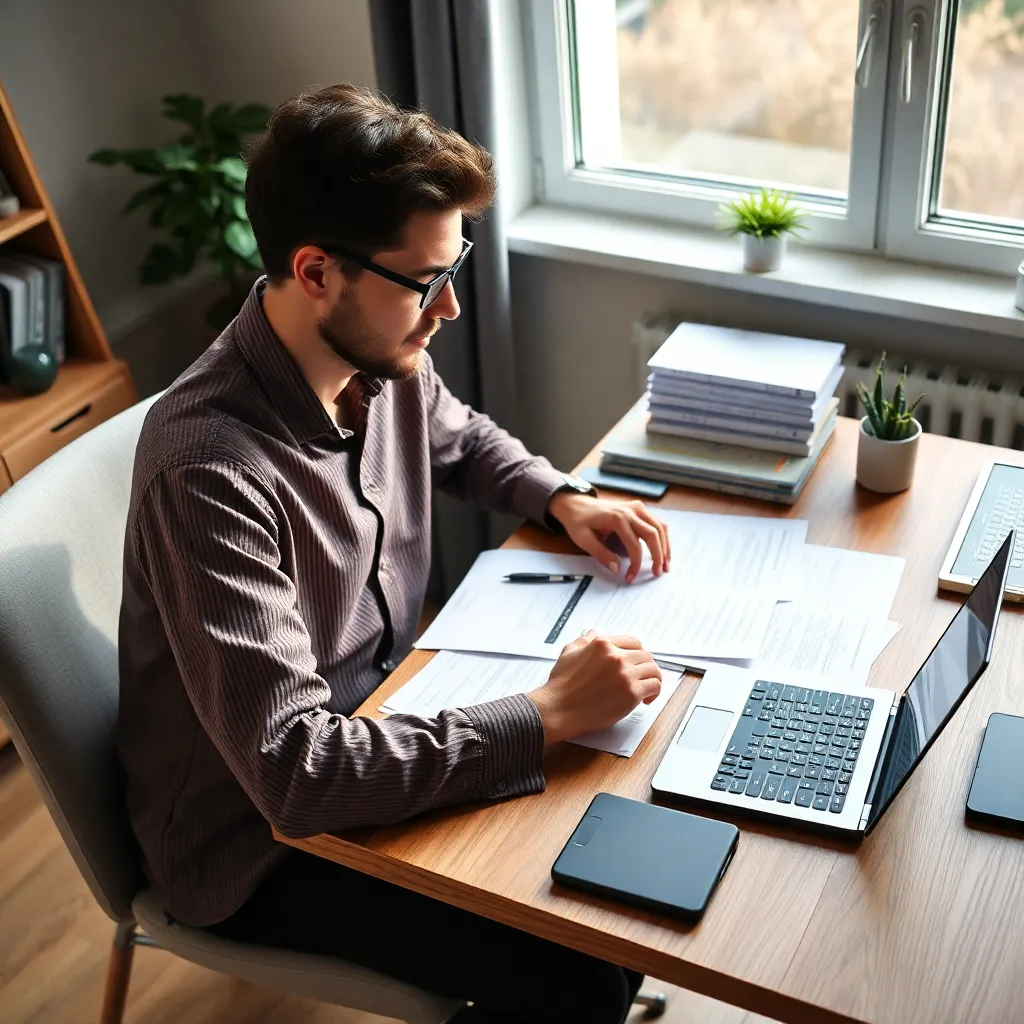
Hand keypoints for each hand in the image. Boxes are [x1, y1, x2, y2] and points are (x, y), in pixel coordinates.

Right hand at [527, 630, 661, 744]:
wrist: (557, 709)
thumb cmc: (560, 685)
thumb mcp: (568, 653)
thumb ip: (584, 641)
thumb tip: (592, 632)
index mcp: (603, 644)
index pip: (633, 642)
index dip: (637, 654)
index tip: (637, 664)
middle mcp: (616, 656)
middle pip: (646, 656)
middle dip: (645, 667)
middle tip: (641, 678)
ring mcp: (625, 674)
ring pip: (653, 670)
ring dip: (652, 679)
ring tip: (646, 690)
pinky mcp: (631, 693)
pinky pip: (654, 686)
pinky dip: (654, 692)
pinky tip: (646, 700)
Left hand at [546, 492, 670, 582]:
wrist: (576, 503)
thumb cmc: (578, 521)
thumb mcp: (583, 539)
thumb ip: (601, 554)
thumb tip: (617, 569)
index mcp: (617, 518)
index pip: (634, 545)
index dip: (635, 564)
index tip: (630, 577)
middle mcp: (631, 511)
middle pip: (653, 534)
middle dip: (658, 555)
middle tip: (658, 572)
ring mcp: (636, 507)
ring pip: (659, 527)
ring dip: (665, 546)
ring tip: (665, 564)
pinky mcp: (638, 508)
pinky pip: (656, 522)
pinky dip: (662, 536)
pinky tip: (662, 549)